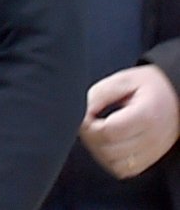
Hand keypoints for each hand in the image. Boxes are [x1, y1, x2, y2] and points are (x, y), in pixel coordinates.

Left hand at [82, 64, 178, 178]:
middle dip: (90, 138)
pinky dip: (110, 160)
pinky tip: (108, 145)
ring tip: (98, 134)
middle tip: (88, 124)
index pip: (107, 132)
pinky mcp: (151, 159)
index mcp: (145, 115)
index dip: (87, 126)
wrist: (177, 98)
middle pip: (108, 150)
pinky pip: (124, 170)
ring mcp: (153, 151)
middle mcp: (152, 137)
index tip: (84, 117)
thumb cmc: (152, 87)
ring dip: (99, 151)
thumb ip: (100, 94)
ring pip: (114, 164)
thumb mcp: (125, 80)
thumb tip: (82, 111)